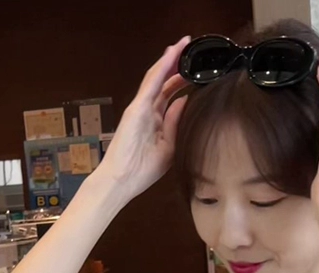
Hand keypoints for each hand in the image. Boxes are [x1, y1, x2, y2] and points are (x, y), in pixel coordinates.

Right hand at [97, 38, 190, 201]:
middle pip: (164, 83)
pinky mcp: (136, 108)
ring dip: (170, 60)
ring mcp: (141, 108)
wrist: (122, 182)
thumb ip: (175, 123)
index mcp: (155, 122)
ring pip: (157, 77)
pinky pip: (151, 83)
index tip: (196, 72)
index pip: (169, 96)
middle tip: (191, 52)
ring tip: (182, 44)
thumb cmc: (141, 171)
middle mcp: (148, 112)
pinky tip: (172, 55)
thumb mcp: (169, 147)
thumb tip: (184, 101)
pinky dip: (162, 68)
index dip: (181, 82)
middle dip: (177, 67)